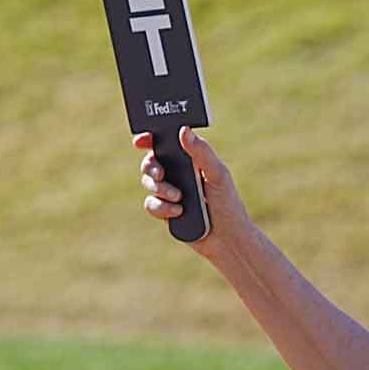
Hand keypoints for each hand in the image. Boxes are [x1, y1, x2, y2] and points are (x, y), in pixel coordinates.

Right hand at [136, 126, 250, 256]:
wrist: (226, 239)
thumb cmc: (227, 203)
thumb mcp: (217, 173)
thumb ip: (201, 152)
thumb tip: (184, 130)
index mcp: (190, 159)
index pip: (166, 143)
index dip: (150, 139)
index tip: (141, 141)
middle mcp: (178, 174)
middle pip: (151, 162)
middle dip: (151, 166)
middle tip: (160, 173)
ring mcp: (170, 192)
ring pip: (149, 183)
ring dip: (160, 188)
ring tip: (178, 197)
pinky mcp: (165, 211)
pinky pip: (151, 204)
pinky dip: (162, 207)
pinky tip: (178, 211)